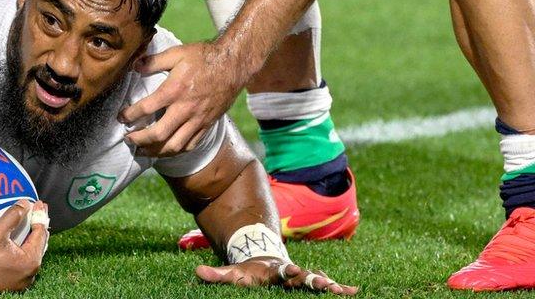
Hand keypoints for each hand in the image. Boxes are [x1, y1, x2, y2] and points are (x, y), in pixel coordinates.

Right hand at [0, 201, 49, 292]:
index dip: (40, 216)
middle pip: (39, 244)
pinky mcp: (14, 282)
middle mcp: (30, 273)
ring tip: (29, 222)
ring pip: (31, 253)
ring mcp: (23, 280)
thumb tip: (25, 204)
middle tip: (36, 210)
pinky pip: (23, 261)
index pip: (40, 233)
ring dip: (30, 237)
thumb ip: (12, 217)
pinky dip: (23, 248)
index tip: (39, 203)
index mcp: (30, 261)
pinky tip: (19, 240)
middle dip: (37, 225)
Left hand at [119, 41, 243, 156]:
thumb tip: (134, 66)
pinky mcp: (208, 124)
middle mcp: (185, 109)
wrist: (233, 64)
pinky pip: (191, 144)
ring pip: (175, 145)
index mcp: (174, 90)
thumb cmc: (204, 57)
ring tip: (143, 151)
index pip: (146, 108)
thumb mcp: (177, 53)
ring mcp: (198, 119)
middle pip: (158, 134)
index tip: (121, 118)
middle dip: (140, 140)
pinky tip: (167, 150)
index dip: (130, 115)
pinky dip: (176, 150)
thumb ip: (154, 61)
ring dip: (156, 151)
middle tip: (128, 140)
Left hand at [196, 258, 357, 294]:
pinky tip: (354, 291)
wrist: (262, 260)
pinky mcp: (308, 282)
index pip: (284, 271)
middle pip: (306, 276)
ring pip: (318, 280)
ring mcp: (302, 276)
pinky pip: (325, 285)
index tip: (296, 271)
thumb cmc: (248, 273)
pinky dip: (339, 287)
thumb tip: (197, 272)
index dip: (290, 272)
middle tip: (327, 285)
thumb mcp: (233, 274)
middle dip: (315, 280)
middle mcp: (292, 272)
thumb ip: (217, 274)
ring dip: (330, 285)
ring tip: (345, 290)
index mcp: (276, 270)